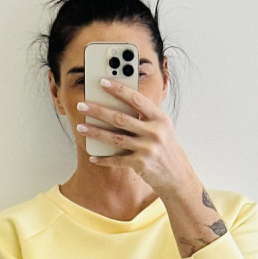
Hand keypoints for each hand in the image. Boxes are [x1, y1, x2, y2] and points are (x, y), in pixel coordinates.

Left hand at [77, 79, 194, 196]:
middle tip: (82, 105)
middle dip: (98, 111)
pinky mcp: (141, 164)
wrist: (177, 175)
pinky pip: (117, 159)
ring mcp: (147, 148)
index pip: (136, 99)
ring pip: (115, 138)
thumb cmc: (165, 148)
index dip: (118, 90)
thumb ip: (145, 116)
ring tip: (80, 127)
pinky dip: (104, 159)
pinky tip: (92, 156)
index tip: (102, 82)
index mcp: (159, 118)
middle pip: (120, 118)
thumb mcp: (162, 128)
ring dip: (95, 133)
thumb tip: (118, 104)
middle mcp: (154, 132)